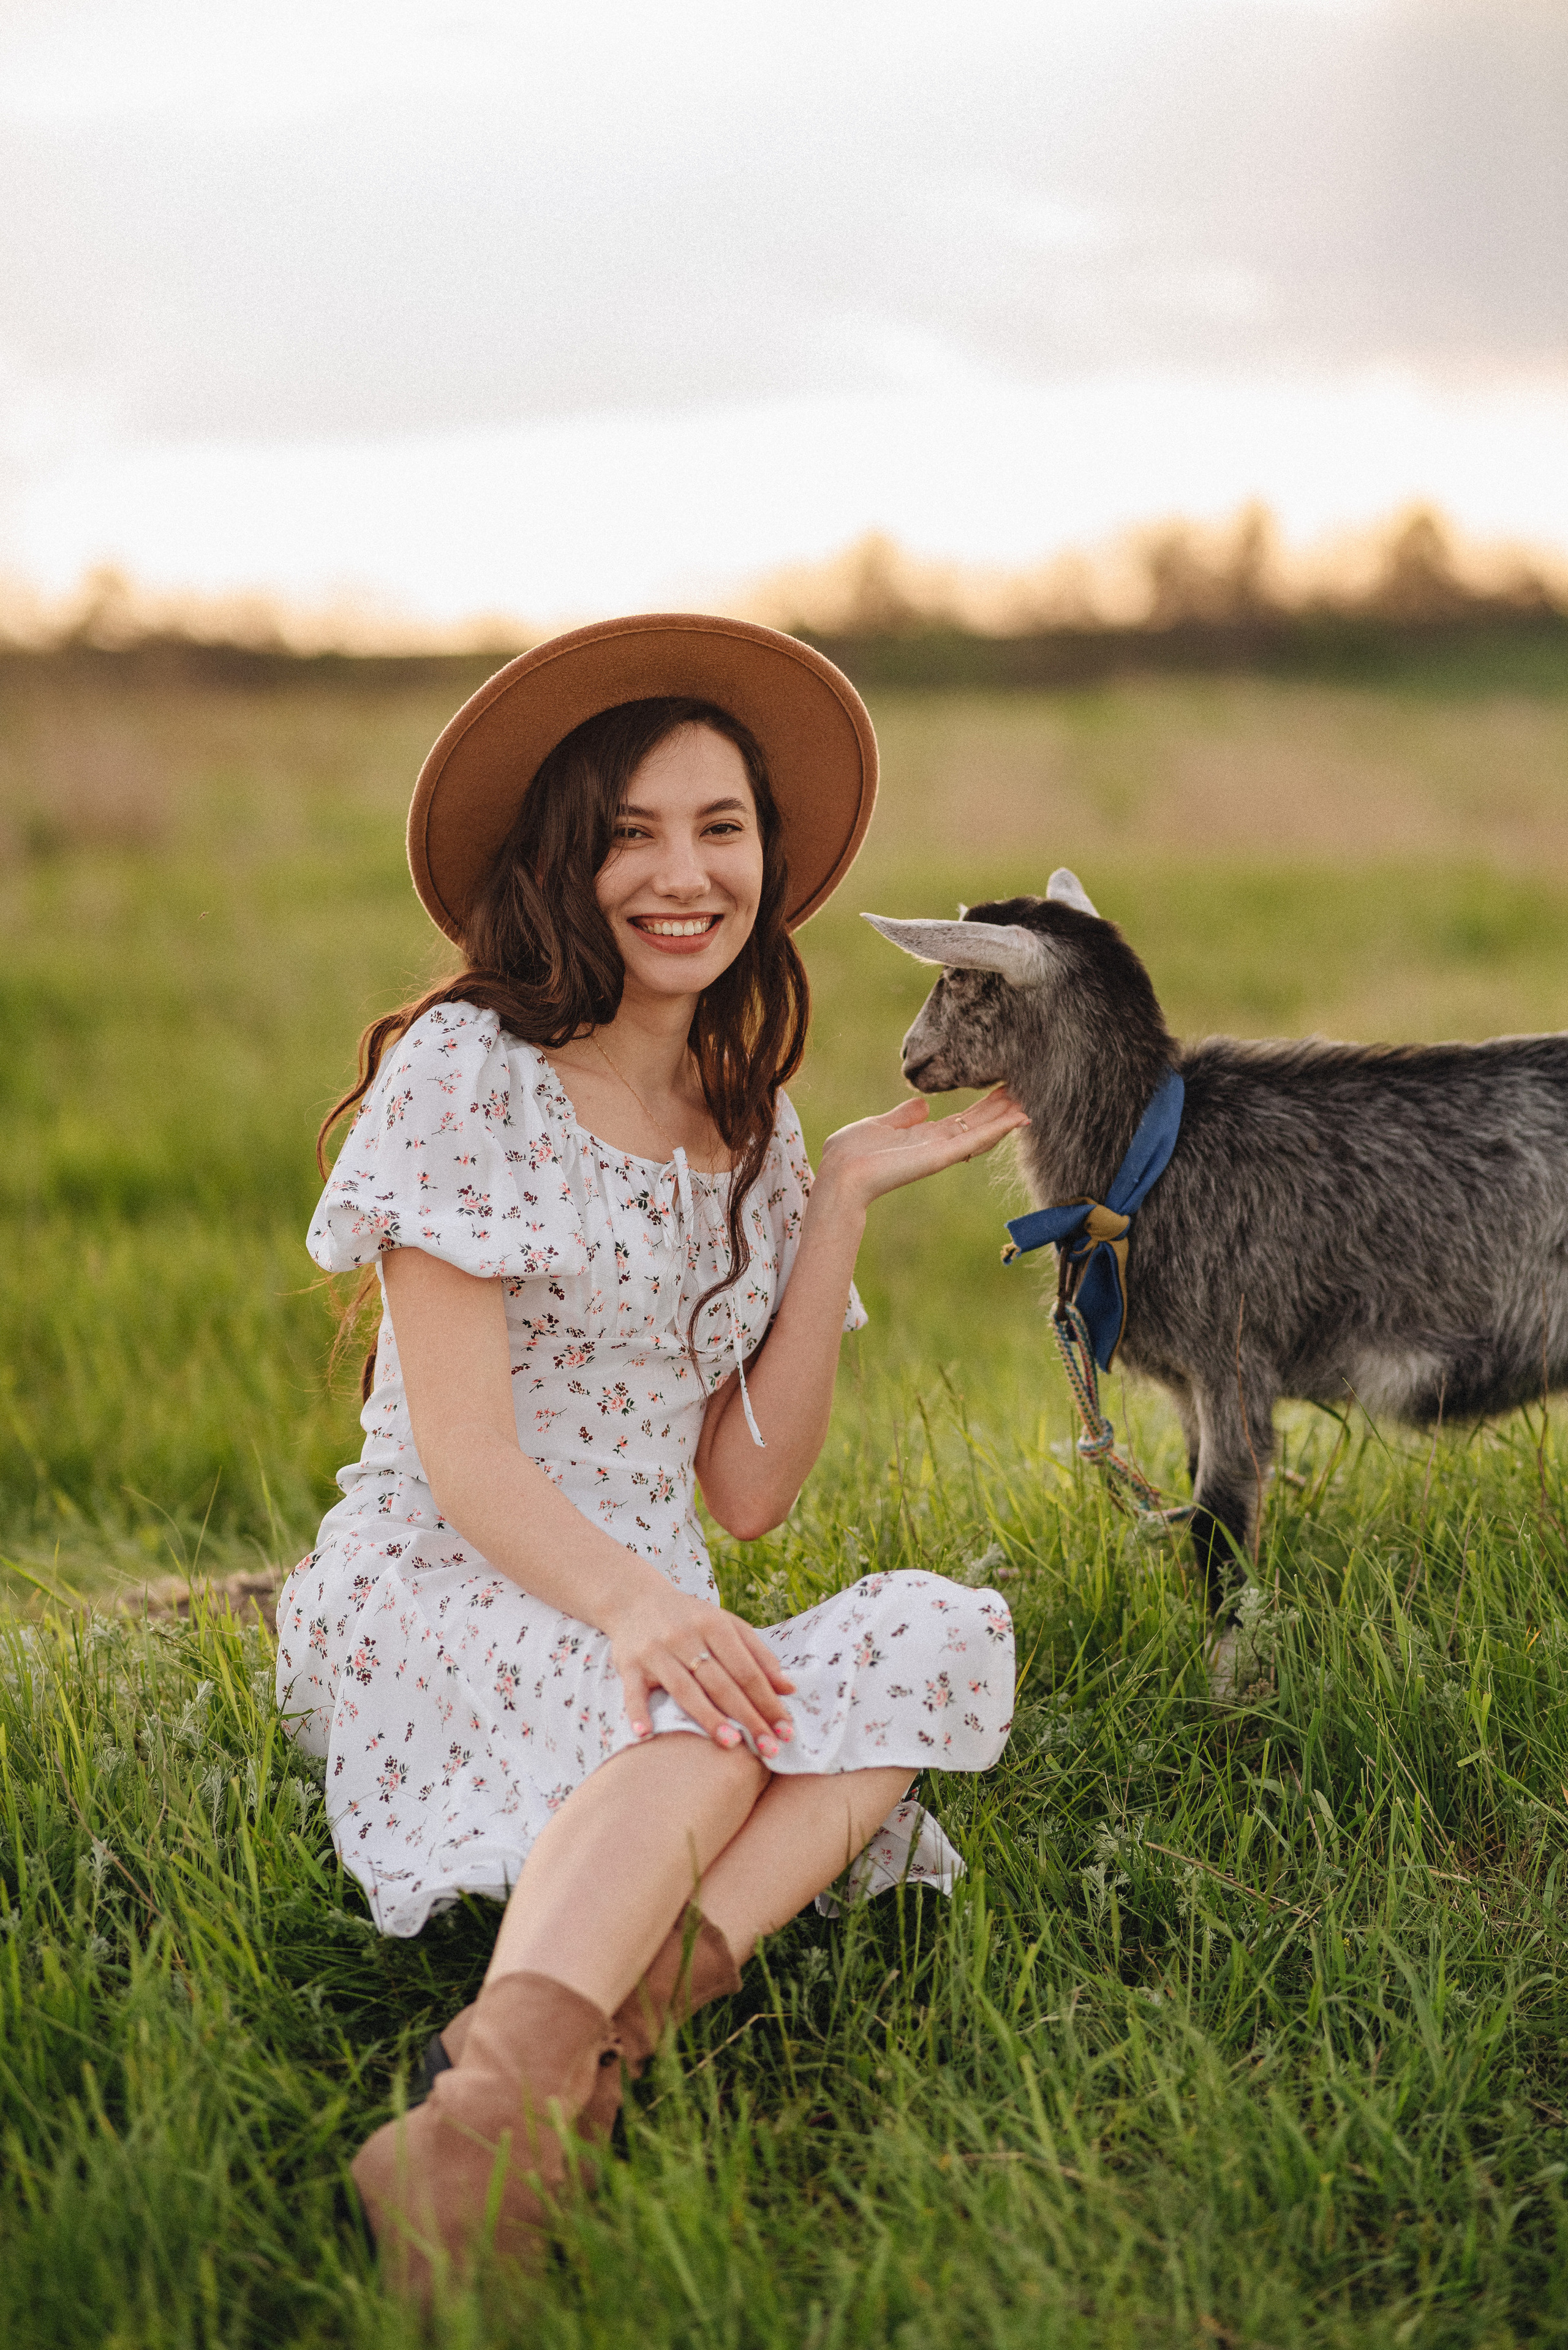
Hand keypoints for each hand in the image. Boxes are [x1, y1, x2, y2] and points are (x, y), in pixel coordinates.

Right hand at [607, 1585, 796, 1755]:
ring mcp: (656, 1651)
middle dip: (748, 1717)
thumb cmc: (690, 1618)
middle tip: (769, 1747)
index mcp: (714, 1625)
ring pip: (684, 1689)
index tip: (785, 1729)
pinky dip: (638, 1713)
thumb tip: (788, 1689)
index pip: (747, 1670)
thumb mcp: (726, 1625)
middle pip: (721, 1683)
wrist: (634, 1599)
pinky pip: (633, 1692)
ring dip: (707, 1717)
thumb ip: (758, 1655)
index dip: (768, 1701)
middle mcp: (685, 1636)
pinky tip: (646, 1734)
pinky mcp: (628, 1665)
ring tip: (731, 1744)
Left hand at [813, 1084, 1028, 1215]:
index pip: (961, 1121)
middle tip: (1024, 1091)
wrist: (840, 1174)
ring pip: (982, 1133)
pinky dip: (997, 1129)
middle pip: (976, 1125)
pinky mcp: (940, 1156)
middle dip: (999, 1109)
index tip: (1002, 1089)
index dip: (983, 1107)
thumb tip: (923, 1104)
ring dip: (1005, 1119)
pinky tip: (1017, 1118)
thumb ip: (902, 1117)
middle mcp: (936, 1146)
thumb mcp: (878, 1126)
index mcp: (922, 1137)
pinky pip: (974, 1141)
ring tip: (1028, 1104)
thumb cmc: (850, 1153)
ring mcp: (940, 1152)